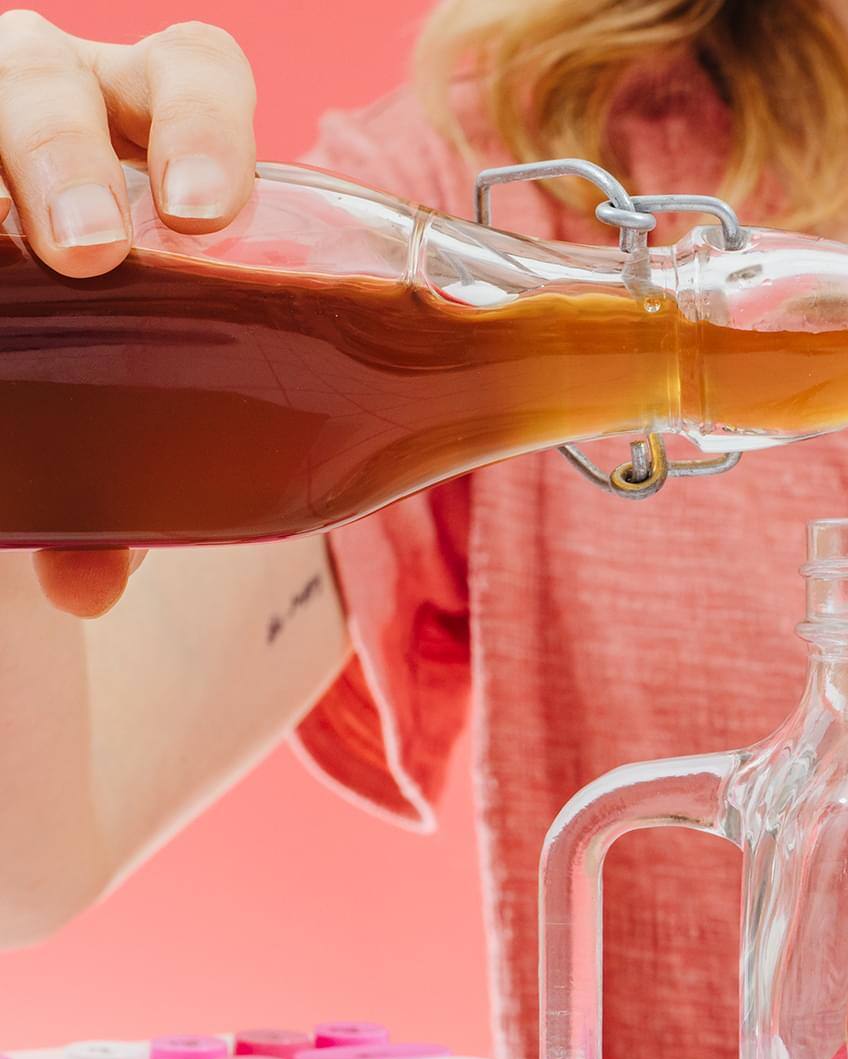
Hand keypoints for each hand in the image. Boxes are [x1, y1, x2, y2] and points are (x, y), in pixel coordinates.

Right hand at [0, 13, 256, 615]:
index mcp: (148, 126)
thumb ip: (128, 468)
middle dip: (61, 158)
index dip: (206, 129)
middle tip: (91, 257)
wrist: (31, 305)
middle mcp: (50, 95)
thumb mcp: (128, 374)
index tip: (209, 221)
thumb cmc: (102, 327)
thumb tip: (87, 588)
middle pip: (48, 76)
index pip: (194, 74)